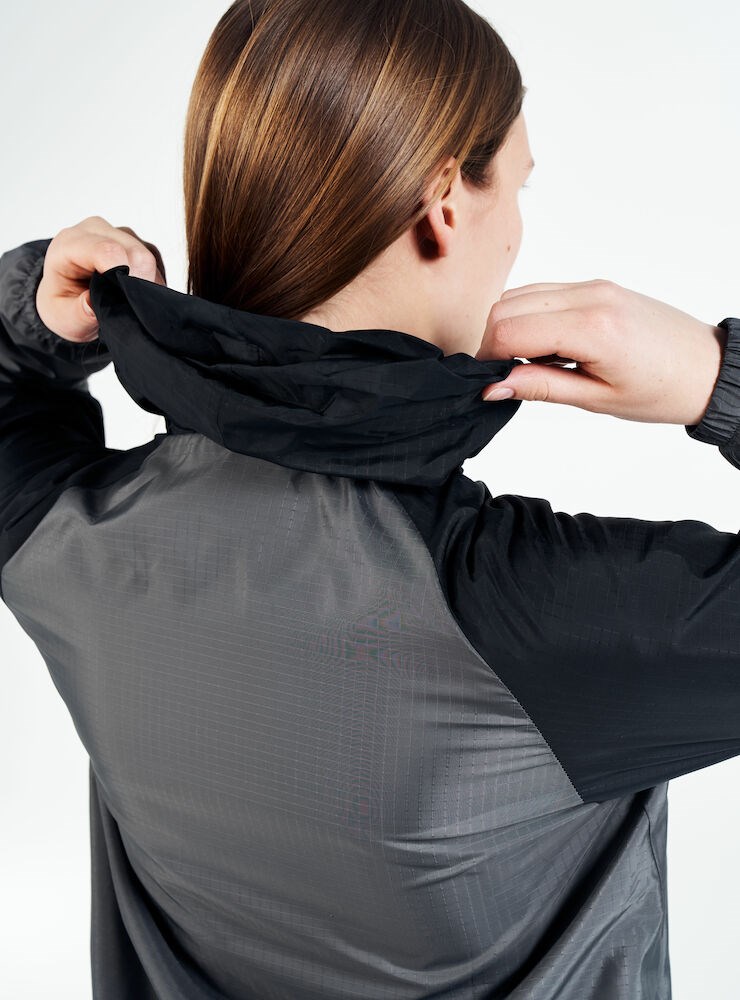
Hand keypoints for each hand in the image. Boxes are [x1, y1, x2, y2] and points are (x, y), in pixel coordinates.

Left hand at [35, 215, 166, 342]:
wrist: (71, 296)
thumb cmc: (65, 303)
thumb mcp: (63, 317)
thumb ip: (78, 313)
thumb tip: (93, 304)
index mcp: (70, 243)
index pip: (106, 250)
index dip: (122, 276)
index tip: (124, 299)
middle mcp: (96, 230)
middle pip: (136, 254)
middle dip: (136, 285)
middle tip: (123, 305)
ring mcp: (119, 233)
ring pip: (150, 257)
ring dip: (144, 285)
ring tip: (123, 299)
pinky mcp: (138, 241)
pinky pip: (158, 262)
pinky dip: (151, 283)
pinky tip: (133, 292)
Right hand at [476, 278, 726, 425]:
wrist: (706, 368)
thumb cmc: (661, 390)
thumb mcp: (595, 400)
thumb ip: (540, 387)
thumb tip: (493, 387)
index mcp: (592, 328)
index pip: (508, 329)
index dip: (488, 358)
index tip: (492, 382)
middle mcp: (590, 296)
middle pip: (506, 306)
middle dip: (494, 342)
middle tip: (508, 375)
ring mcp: (594, 285)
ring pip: (520, 294)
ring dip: (510, 326)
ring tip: (533, 362)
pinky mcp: (597, 285)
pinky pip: (543, 291)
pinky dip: (530, 315)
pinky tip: (548, 345)